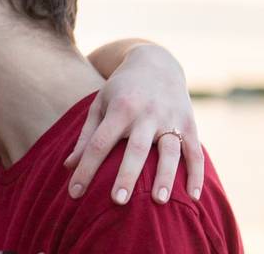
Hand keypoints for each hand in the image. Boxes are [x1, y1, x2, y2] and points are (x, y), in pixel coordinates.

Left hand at [63, 44, 203, 203]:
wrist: (156, 62)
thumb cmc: (121, 90)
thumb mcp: (100, 104)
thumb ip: (87, 136)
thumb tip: (67, 166)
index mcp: (120, 108)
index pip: (100, 143)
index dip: (86, 168)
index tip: (74, 194)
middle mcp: (146, 114)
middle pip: (136, 148)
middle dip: (127, 175)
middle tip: (118, 201)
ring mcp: (170, 119)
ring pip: (169, 151)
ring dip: (166, 176)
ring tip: (160, 201)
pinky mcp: (190, 124)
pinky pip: (195, 152)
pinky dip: (196, 174)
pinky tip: (193, 197)